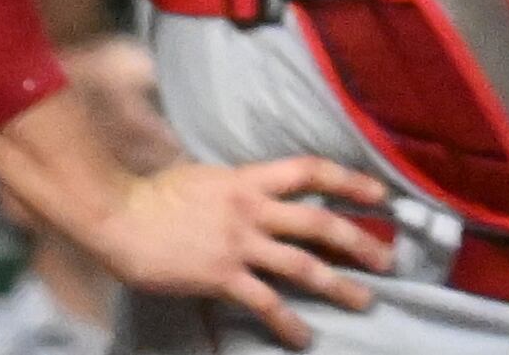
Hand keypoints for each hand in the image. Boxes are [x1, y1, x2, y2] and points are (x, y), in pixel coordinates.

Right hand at [86, 158, 394, 348]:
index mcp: (252, 180)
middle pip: (320, 223)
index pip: (313, 172)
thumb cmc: (155, 194)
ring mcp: (239, 244)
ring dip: (338, 284)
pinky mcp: (220, 276)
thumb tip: (260, 192)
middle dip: (360, 241)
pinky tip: (304, 337)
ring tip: (365, 299)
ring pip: (302, 265)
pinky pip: (264, 301)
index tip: (381, 194)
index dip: (350, 181)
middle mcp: (254, 209)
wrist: (118, 215)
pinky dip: (287, 320)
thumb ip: (242, 187)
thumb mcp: (210, 178)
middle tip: (389, 258)